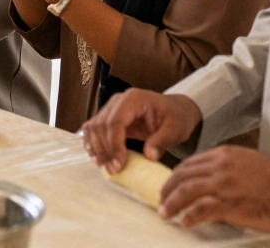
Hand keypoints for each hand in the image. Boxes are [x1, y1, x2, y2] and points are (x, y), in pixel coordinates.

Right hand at [81, 88, 202, 171]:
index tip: (119, 164)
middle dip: (104, 149)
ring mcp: (111, 108)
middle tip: (112, 169)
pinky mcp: (110, 117)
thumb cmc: (177, 117)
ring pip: (93, 127)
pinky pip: (94, 128)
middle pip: (101, 125)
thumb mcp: (176, 129)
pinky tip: (96, 156)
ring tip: (103, 165)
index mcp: (133, 99)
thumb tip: (149, 156)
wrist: (176, 110)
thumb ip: (162, 141)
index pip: (115, 121)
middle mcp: (118, 101)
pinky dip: (92, 142)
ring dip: (96, 147)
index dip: (114, 144)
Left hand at [160, 146, 269, 232]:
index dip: (176, 175)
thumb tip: (213, 185)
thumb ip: (228, 170)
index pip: (190, 163)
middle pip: (183, 176)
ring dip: (171, 203)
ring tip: (165, 213)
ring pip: (186, 191)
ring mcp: (224, 185)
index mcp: (225, 155)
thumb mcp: (249, 164)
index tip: (170, 185)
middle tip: (161, 200)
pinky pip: (201, 209)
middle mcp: (220, 167)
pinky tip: (184, 222)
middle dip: (168, 189)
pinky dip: (189, 216)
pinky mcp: (230, 204)